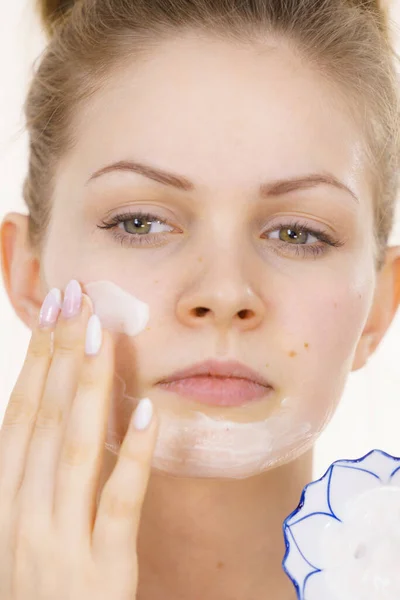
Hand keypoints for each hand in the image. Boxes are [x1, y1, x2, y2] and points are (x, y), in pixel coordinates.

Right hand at [0, 280, 157, 599]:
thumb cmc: (33, 590)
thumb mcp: (17, 529)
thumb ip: (29, 474)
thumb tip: (48, 406)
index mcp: (3, 500)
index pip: (19, 414)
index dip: (36, 360)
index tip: (53, 312)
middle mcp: (23, 515)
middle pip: (45, 419)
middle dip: (61, 354)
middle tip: (78, 300)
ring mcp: (61, 542)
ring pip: (77, 449)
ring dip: (91, 387)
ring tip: (104, 335)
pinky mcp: (103, 571)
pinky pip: (119, 503)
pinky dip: (134, 456)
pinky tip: (150, 412)